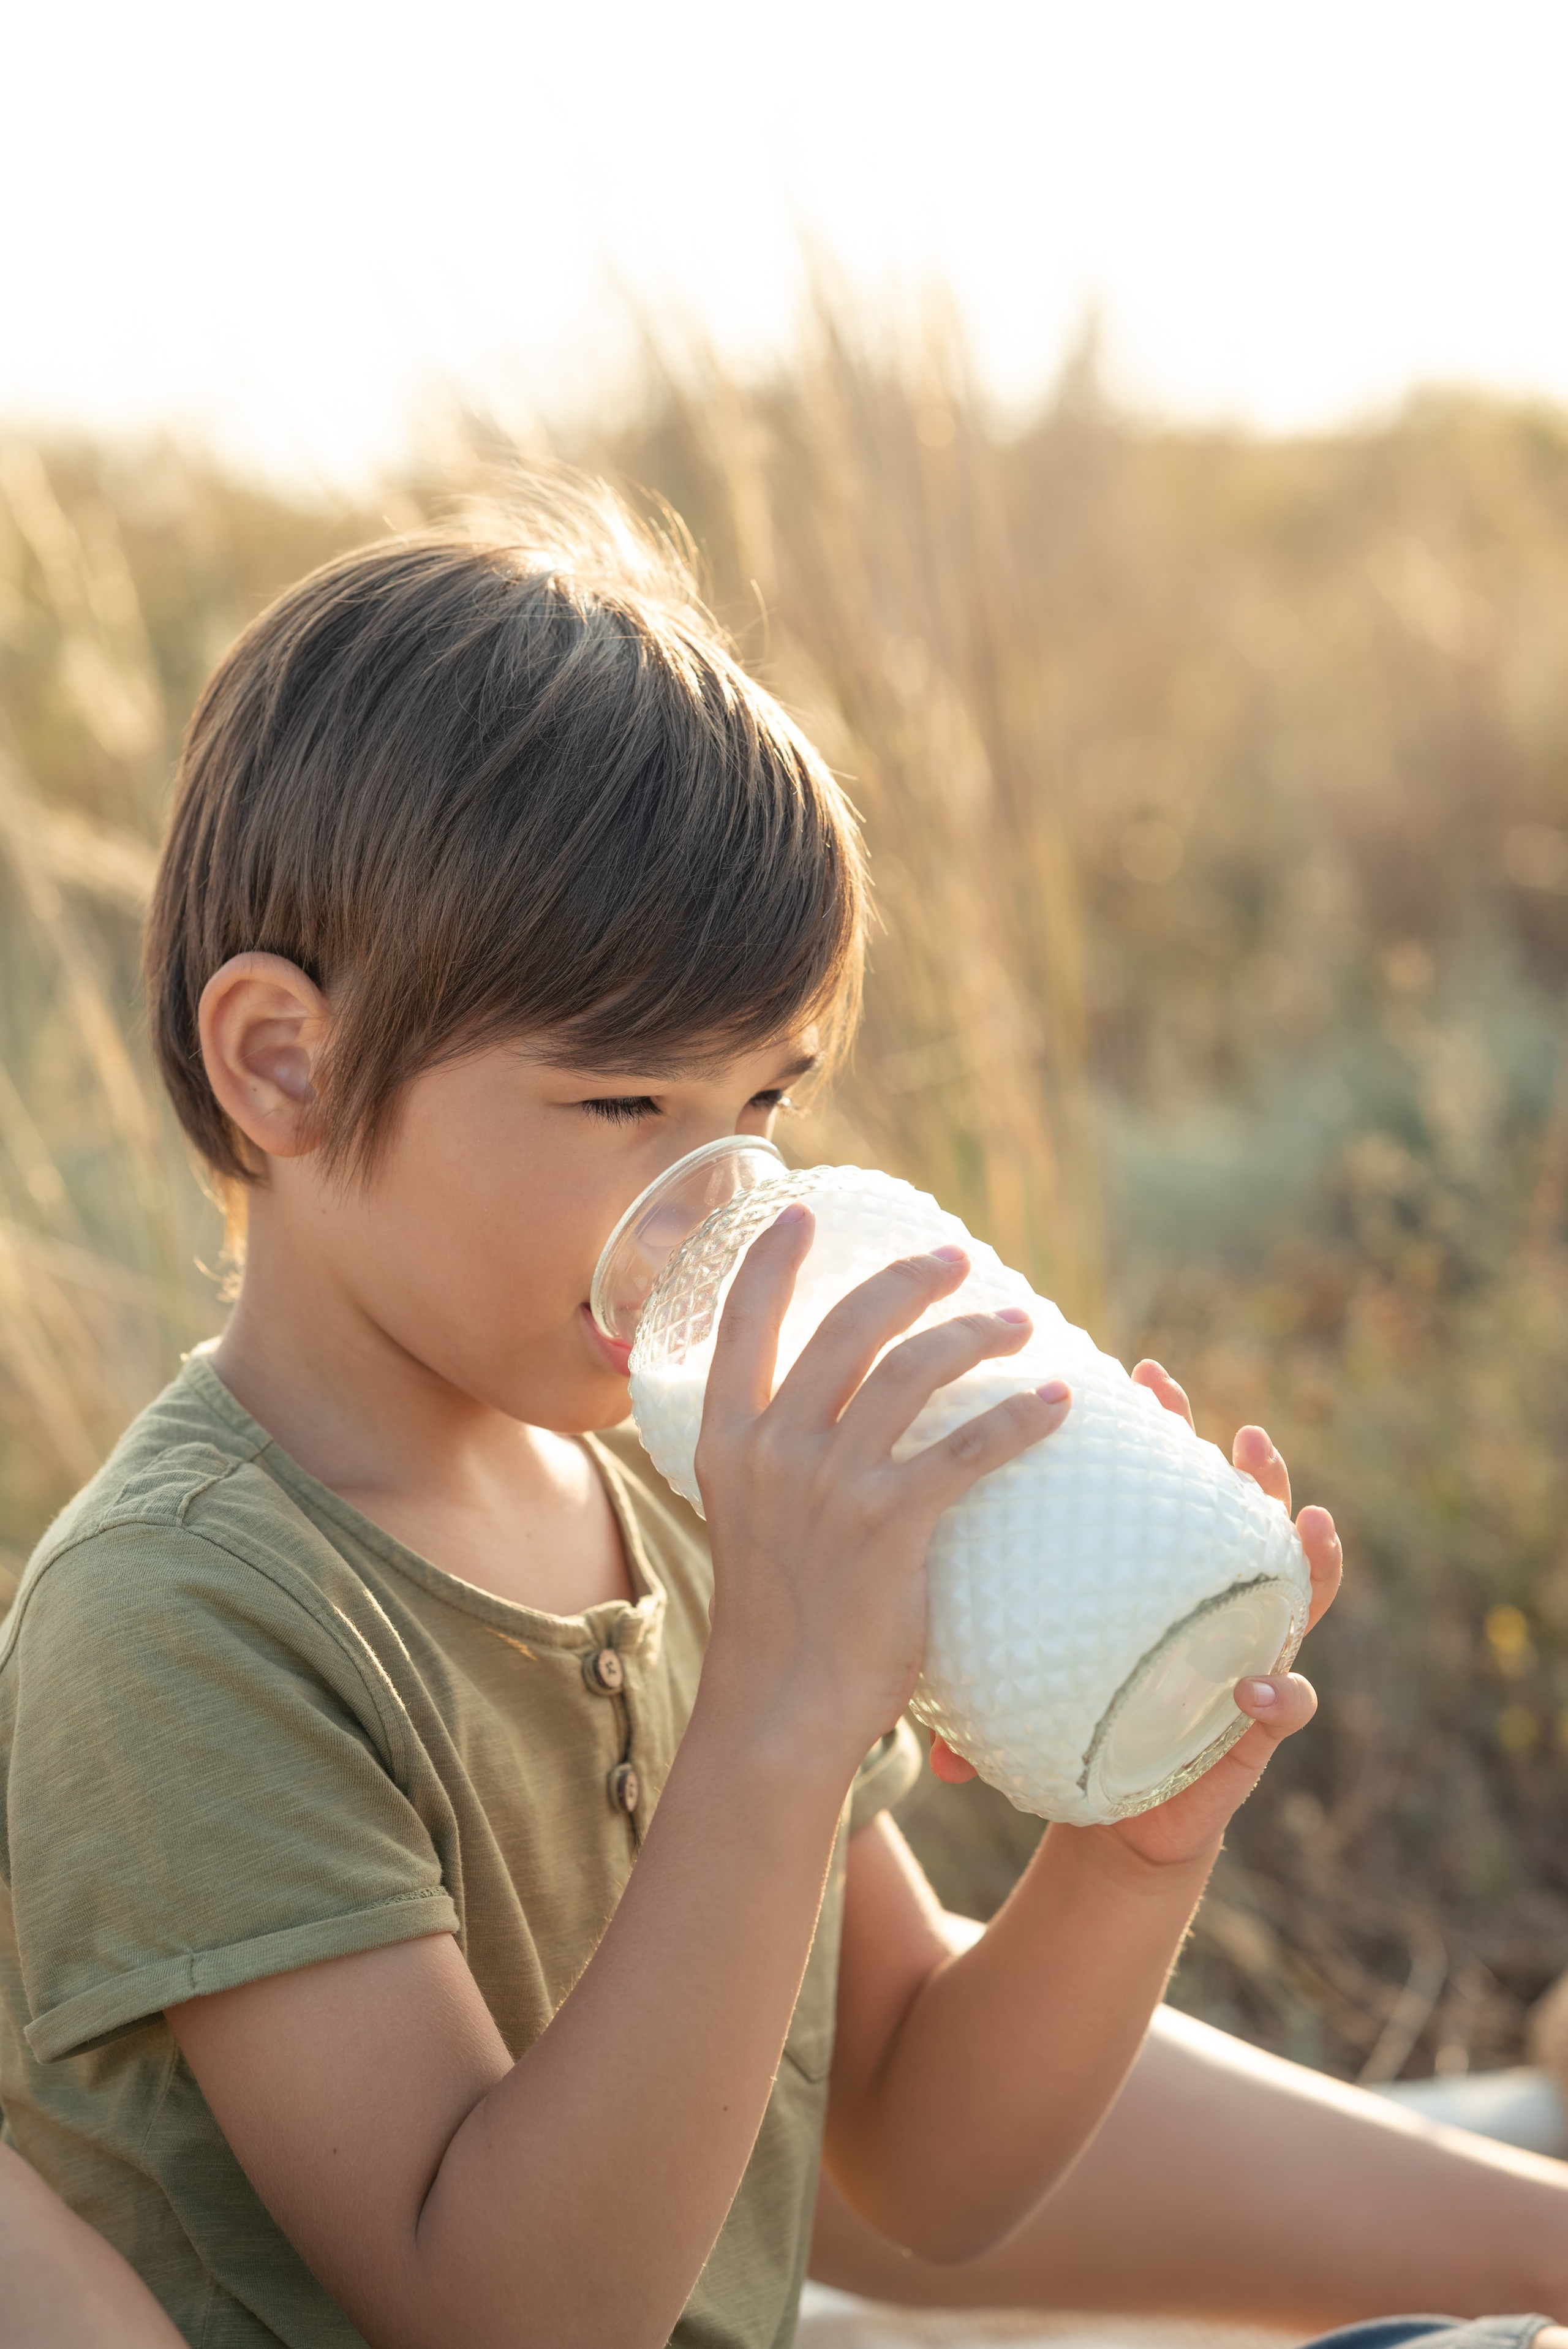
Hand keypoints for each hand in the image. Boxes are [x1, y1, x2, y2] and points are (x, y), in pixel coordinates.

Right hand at [695, 1207, 1072, 1780]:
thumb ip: (778, 1466)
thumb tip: (827, 1421)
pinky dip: (1023, 1415)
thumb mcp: (749, 1525)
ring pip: (915, 1369)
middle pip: (848, 1325)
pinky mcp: (892, 1522)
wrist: (781, 1709)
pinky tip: (1058, 1402)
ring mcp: (831, 1482)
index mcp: (727, 1443)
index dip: (773, 1260)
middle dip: (908, 1279)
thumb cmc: (778, 1623)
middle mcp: (774, 1448)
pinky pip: (972, 1446)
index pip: (742, 1323)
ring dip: (975, 1332)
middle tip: (956, 1258)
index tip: (802, 1211)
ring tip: (1019, 1322)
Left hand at [928, 1357, 1342, 1870]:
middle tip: (1244, 1434)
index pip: (1161, 1485)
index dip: (1162, 1429)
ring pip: (1297, 1593)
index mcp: (1150, 1572)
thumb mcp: (1019, 1690)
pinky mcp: (1262, 1724)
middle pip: (1245, 1520)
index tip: (1142, 1378)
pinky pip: (1290, 1702)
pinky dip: (1281, 1694)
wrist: (1111, 1811)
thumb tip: (928, 1740)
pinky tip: (1255, 1688)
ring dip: (1309, 1555)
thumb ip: (977, 1696)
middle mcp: (1209, 1601)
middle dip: (1253, 1472)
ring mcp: (1246, 1655)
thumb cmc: (1066, 1721)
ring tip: (1309, 1519)